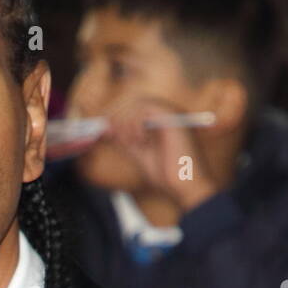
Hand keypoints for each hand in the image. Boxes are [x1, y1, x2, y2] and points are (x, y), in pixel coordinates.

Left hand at [106, 95, 217, 212]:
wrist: (184, 186)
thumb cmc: (165, 173)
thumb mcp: (137, 153)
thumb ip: (124, 139)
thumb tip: (107, 128)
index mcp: (159, 120)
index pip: (132, 107)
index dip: (115, 115)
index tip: (103, 129)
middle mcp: (166, 113)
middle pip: (133, 101)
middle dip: (117, 116)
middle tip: (109, 133)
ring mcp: (171, 113)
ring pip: (138, 103)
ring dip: (127, 122)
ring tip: (130, 143)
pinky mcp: (172, 116)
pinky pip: (146, 108)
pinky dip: (136, 123)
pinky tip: (141, 141)